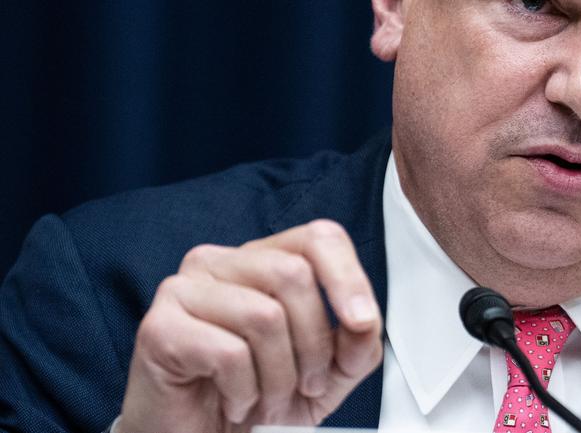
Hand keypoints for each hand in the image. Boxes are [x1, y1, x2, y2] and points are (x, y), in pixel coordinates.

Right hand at [117, 219, 382, 432]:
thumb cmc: (259, 398)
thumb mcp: (328, 371)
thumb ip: (356, 342)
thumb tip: (363, 321)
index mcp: (262, 260)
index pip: (318, 237)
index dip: (348, 277)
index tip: (361, 321)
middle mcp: (220, 263)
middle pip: (294, 274)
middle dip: (313, 343)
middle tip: (305, 384)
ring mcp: (183, 289)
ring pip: (264, 315)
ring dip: (279, 376)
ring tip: (267, 399)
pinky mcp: (159, 327)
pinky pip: (228, 352)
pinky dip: (245, 391)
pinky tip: (235, 401)